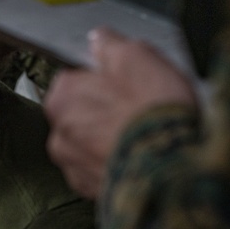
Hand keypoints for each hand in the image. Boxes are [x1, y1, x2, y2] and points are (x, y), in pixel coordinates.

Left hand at [43, 27, 196, 198]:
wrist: (170, 170)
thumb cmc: (153, 114)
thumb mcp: (137, 58)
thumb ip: (111, 45)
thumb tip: (100, 38)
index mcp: (62, 97)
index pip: (76, 78)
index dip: (106, 77)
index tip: (128, 80)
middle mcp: (59, 135)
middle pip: (84, 113)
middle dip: (108, 110)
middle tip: (141, 108)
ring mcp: (74, 167)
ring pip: (93, 144)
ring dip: (113, 139)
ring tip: (145, 135)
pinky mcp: (91, 190)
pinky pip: (104, 169)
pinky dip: (119, 163)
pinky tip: (142, 156)